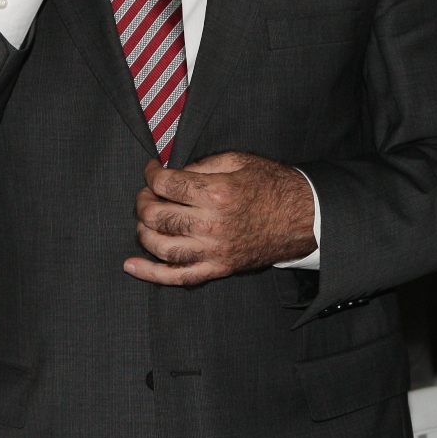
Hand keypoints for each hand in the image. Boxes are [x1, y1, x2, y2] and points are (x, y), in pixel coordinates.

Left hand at [126, 153, 313, 285]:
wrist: (305, 217)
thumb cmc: (274, 186)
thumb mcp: (239, 161)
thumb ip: (202, 164)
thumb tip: (173, 173)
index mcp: (216, 193)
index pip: (166, 185)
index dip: (151, 174)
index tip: (151, 170)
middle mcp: (212, 224)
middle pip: (157, 216)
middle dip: (143, 201)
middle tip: (147, 194)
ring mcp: (215, 250)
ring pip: (161, 246)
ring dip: (143, 232)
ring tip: (145, 221)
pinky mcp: (219, 268)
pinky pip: (179, 277)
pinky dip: (151, 274)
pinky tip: (131, 266)